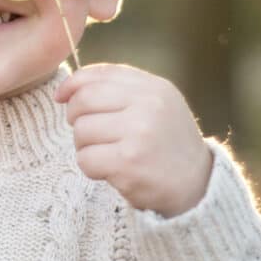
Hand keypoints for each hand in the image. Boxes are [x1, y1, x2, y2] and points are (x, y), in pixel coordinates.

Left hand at [54, 63, 213, 216]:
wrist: (198, 186)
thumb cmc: (167, 143)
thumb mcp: (156, 104)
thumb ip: (119, 89)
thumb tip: (68, 88)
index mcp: (153, 87)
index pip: (98, 74)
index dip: (72, 84)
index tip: (62, 97)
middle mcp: (148, 105)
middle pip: (83, 101)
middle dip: (76, 118)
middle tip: (89, 134)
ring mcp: (138, 133)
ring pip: (81, 131)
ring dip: (86, 147)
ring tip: (107, 154)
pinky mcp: (128, 162)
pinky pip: (85, 159)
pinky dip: (92, 168)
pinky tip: (111, 171)